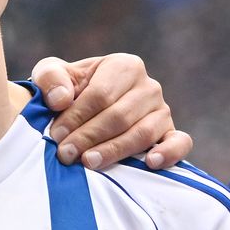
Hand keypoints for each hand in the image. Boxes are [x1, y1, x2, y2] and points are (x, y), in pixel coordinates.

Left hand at [30, 53, 191, 170]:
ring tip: (88, 162)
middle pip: (119, 116)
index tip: (55, 134)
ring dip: (114, 150)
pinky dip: (169, 153)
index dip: (76, 116)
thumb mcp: (50, 74)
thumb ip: (50, 78)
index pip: (100, 95)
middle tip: (65, 154)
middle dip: (89, 137)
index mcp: (124, 66)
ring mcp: (162, 110)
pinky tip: (150, 163)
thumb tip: (61, 99)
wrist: (81, 107)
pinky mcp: (170, 132)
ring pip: (142, 133)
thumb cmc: (66, 89)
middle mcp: (148, 86)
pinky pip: (179, 142)